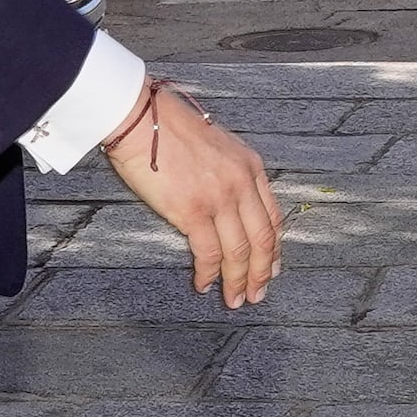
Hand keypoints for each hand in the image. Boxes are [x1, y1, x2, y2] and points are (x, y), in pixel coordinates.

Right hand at [103, 78, 282, 307]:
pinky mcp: (193, 210)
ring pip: (239, 251)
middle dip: (261, 273)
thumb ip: (229, 171)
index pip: (272, 216)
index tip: (271, 267)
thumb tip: (228, 201)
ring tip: (233, 299)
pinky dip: (209, 274)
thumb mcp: (217, 144)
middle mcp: (241, 183)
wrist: (142, 117)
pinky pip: (209, 252)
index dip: (274, 248)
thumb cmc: (169, 126)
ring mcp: (219, 198)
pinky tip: (204, 284)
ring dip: (238, 281)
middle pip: (262, 239)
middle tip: (256, 294)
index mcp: (250, 166)